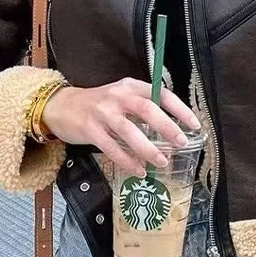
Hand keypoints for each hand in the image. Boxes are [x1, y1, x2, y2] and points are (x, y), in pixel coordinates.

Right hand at [41, 76, 201, 176]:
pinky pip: (111, 148)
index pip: (161, 94)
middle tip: (182, 142)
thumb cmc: (99, 105)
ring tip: (162, 162)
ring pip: (128, 131)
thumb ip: (144, 108)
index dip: (179, 109)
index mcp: (130, 86)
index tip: (194, 124)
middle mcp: (117, 96)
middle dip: (167, 127)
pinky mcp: (90, 129)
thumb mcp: (122, 97)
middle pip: (147, 109)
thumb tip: (173, 129)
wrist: (61, 106)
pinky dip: (126, 160)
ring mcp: (102, 112)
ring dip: (148, 148)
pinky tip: (138, 170)